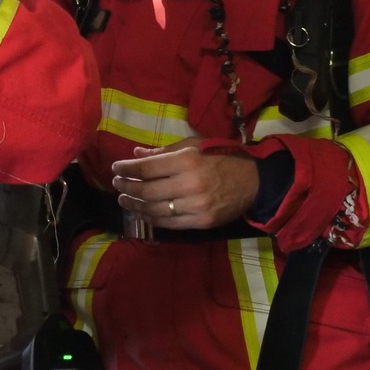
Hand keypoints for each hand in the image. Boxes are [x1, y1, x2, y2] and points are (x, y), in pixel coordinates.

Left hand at [111, 138, 260, 230]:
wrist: (253, 183)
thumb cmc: (221, 158)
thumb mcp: (194, 146)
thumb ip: (164, 151)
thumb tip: (136, 154)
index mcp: (187, 161)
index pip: (147, 168)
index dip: (127, 169)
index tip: (116, 168)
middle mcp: (190, 184)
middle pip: (147, 191)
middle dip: (127, 188)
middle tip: (117, 185)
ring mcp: (196, 206)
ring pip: (155, 210)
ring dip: (135, 206)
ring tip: (125, 201)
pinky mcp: (201, 222)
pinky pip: (169, 223)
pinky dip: (152, 219)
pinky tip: (143, 213)